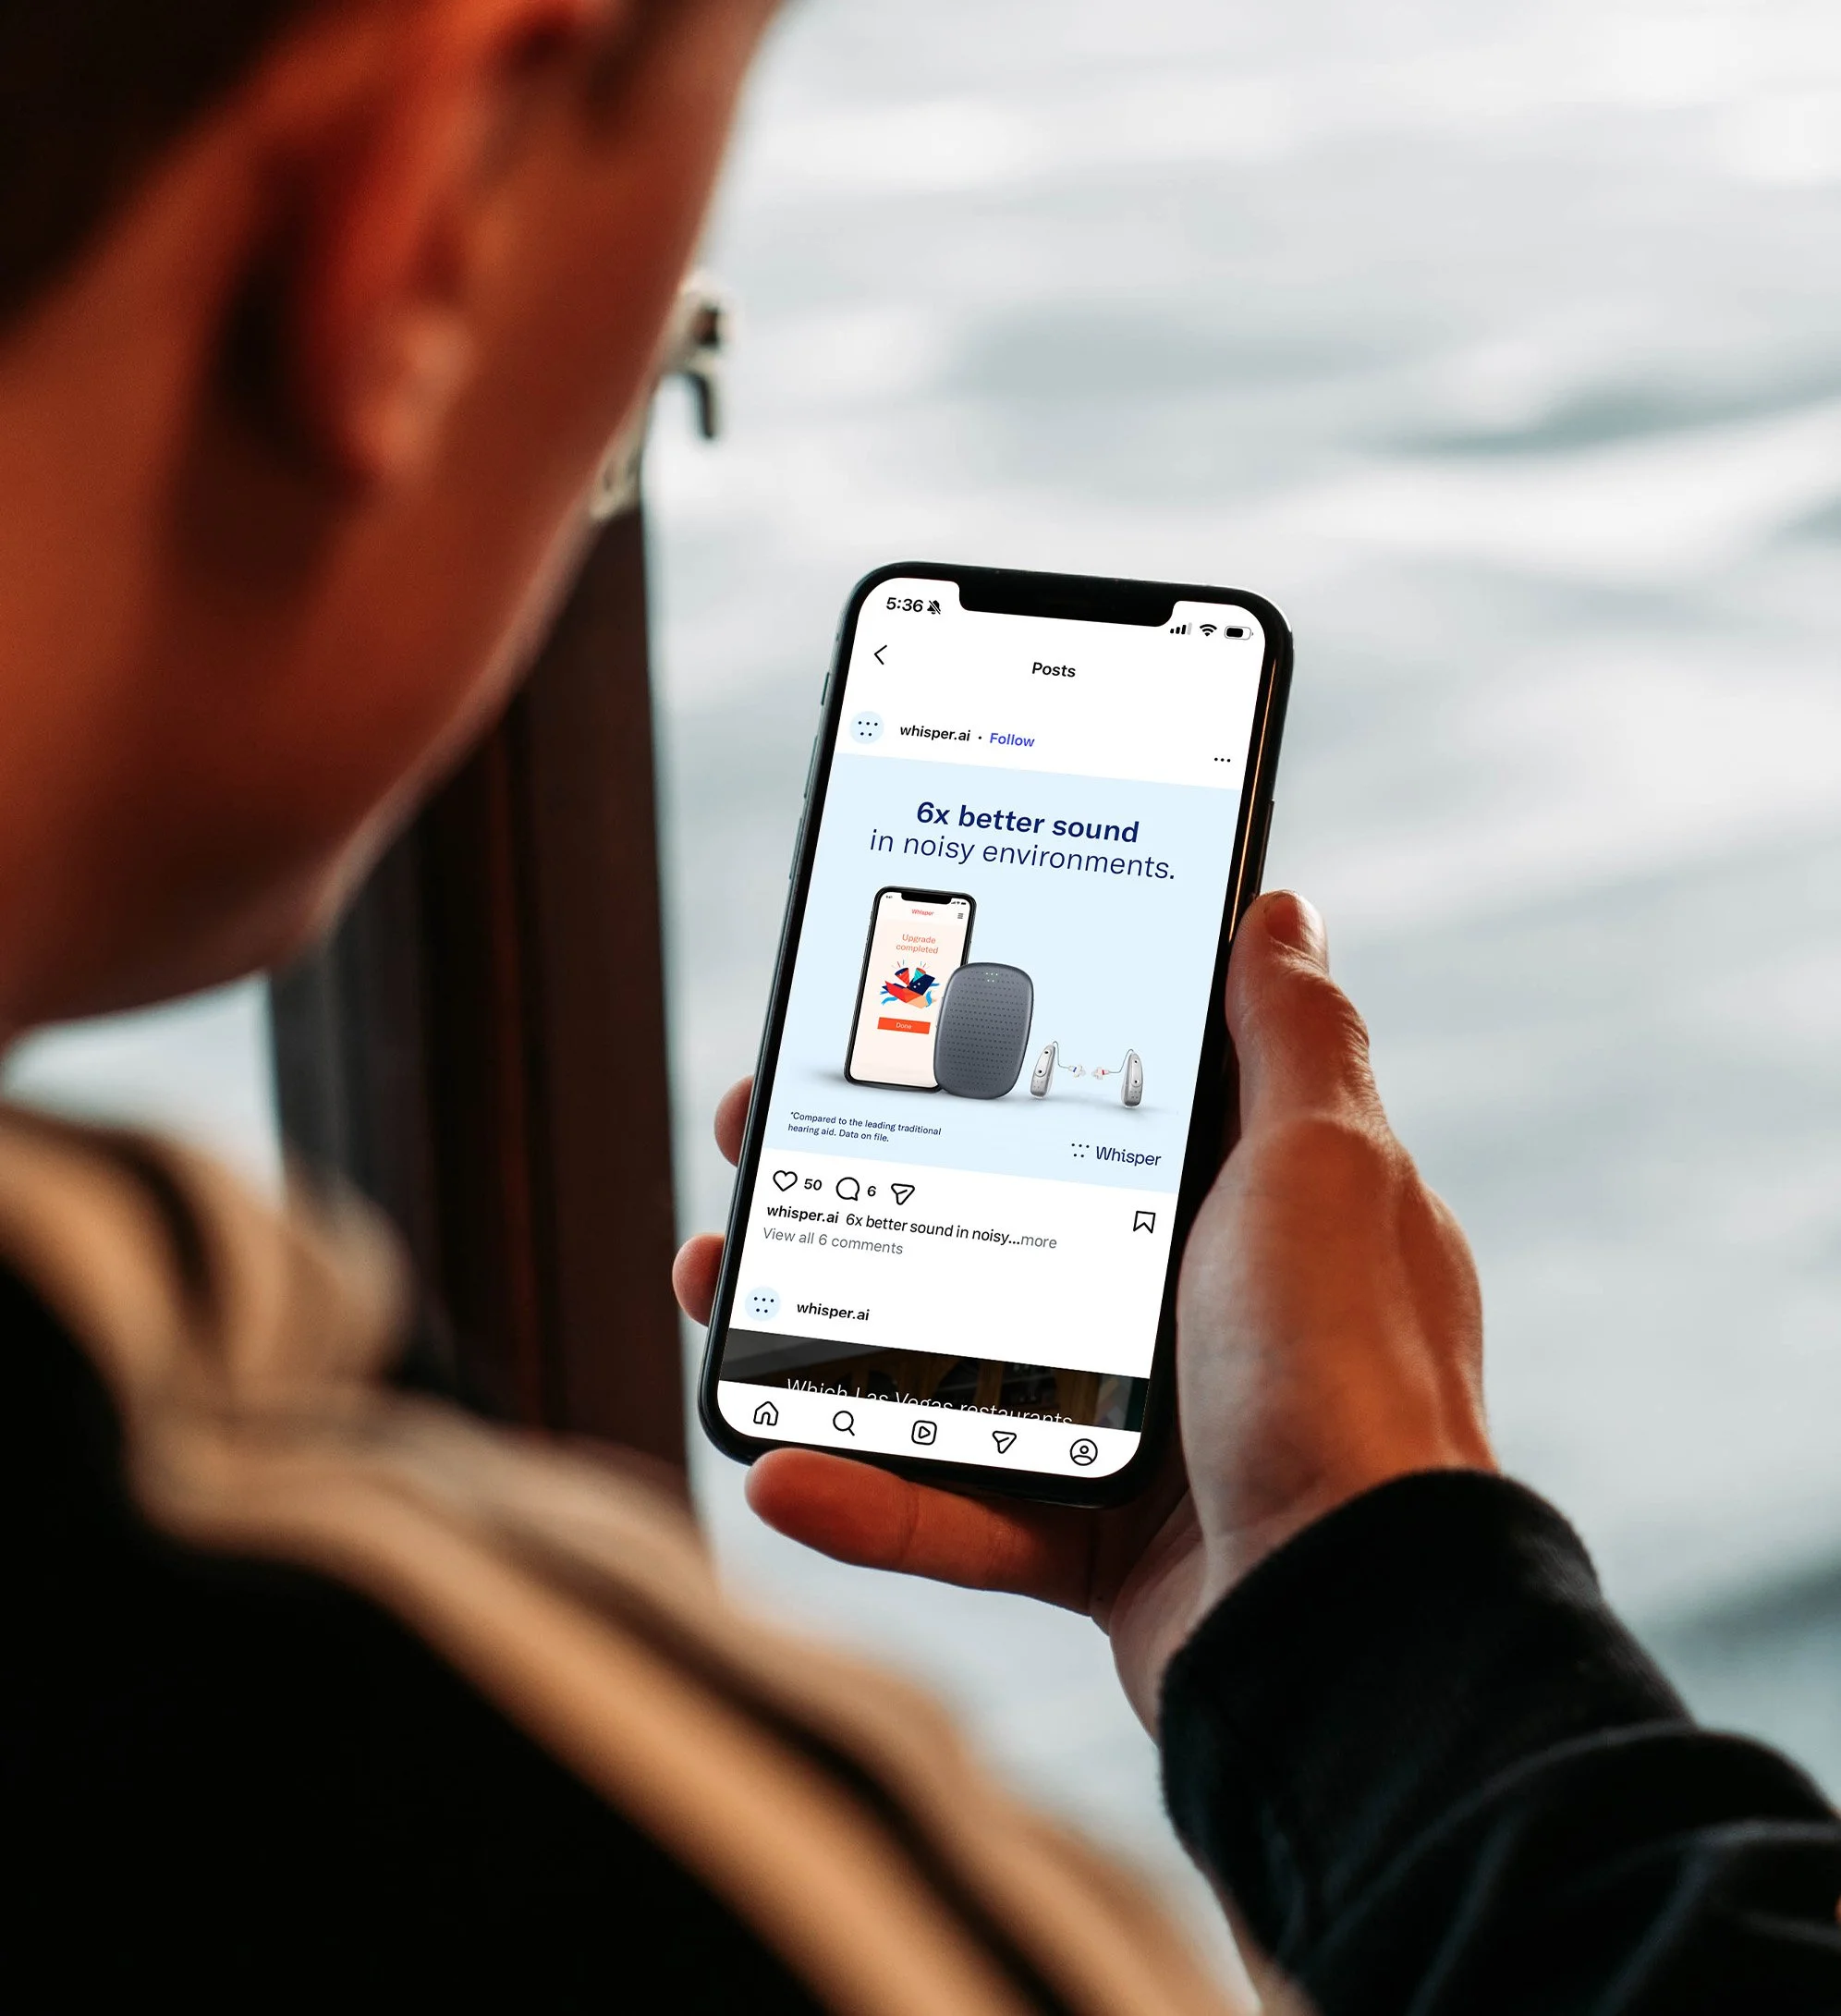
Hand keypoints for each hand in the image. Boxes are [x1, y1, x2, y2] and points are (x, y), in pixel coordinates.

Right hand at [673, 893, 1492, 1730]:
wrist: (1358, 1617)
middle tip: (760, 1134)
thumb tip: (1279, 911)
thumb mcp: (1326, 1164)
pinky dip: (869, 1499)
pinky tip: (781, 1472)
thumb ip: (1292, 1037)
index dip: (980, 1055)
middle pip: (993, 1218)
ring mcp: (1145, 1423)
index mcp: (1242, 1203)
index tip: (884, 1019)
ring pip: (950, 1357)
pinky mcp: (1098, 1539)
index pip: (1089, 1100)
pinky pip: (961, 1514)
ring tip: (718, 1281)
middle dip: (865, 1175)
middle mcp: (1193, 1303)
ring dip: (824, 1328)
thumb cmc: (1354, 1372)